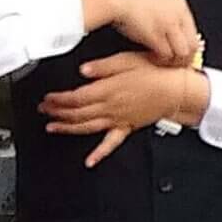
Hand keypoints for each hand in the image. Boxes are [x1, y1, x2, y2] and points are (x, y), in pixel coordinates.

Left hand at [42, 51, 209, 168]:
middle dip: (57, 112)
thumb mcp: (127, 61)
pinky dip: (99, 153)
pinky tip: (90, 161)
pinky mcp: (128, 126)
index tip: (47, 98)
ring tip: (52, 128)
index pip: (76, 98)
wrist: (177, 90)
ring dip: (68, 128)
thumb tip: (83, 69)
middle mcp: (111, 107)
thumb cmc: (155, 73)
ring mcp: (119, 119)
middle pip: (78, 113)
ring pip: (88, 127)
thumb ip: (103, 67)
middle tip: (43, 110)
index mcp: (108, 90)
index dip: (59, 99)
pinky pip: (112, 143)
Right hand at [83, 0, 200, 67]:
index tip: (179, 53)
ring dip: (172, 61)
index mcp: (178, 4)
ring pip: (182, 52)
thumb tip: (162, 26)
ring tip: (160, 62)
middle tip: (173, 64)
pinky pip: (166, 55)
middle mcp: (177, 14)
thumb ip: (161, 11)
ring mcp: (168, 25)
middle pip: (193, 44)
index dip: (186, 45)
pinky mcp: (156, 35)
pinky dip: (159, 61)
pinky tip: (150, 59)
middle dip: (183, 57)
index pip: (193, 31)